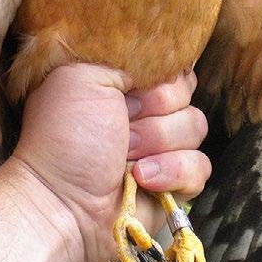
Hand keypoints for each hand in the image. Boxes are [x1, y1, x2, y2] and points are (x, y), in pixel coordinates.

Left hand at [13, 64, 210, 261]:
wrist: (61, 202)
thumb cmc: (65, 136)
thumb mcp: (78, 76)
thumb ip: (122, 59)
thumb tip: (159, 63)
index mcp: (126, 87)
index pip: (169, 66)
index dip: (159, 76)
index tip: (132, 89)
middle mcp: (147, 114)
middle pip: (186, 94)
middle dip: (154, 110)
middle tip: (122, 125)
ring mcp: (164, 148)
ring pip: (195, 126)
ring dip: (158, 141)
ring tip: (126, 156)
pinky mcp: (176, 181)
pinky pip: (200, 166)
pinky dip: (172, 171)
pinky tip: (143, 180)